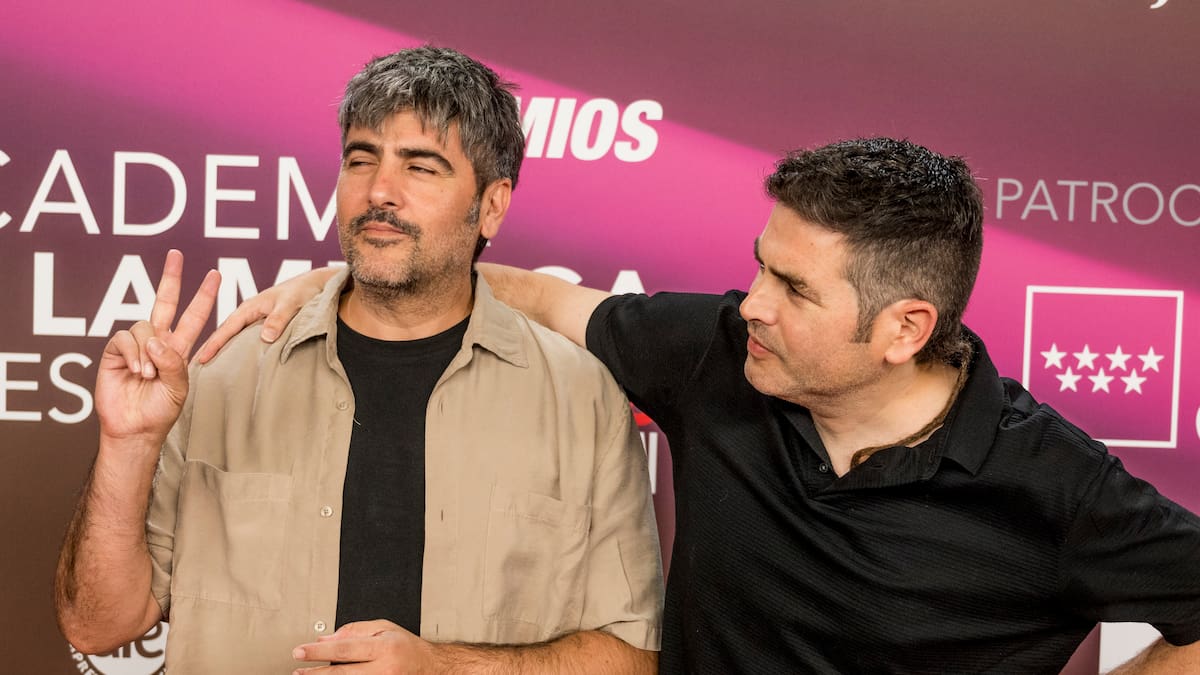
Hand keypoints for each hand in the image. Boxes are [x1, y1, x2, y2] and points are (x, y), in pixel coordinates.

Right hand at [95, 250, 219, 444]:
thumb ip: (174, 364)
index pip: (194, 316)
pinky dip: (133, 353)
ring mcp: (136, 345)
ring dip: (148, 351)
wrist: (135, 427)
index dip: (204, 296)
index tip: (214, 275)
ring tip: (149, 374)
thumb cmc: (161, 410)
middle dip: (171, 278)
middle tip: (177, 254)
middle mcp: (158, 341)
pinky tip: (137, 371)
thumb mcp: (179, 389)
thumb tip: (157, 340)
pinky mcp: (115, 351)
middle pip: (165, 302)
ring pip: (144, 326)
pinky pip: (125, 338)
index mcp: (179, 348)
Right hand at [195, 266, 336, 362]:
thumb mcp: (291, 303)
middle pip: (227, 335)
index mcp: (250, 307)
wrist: (318, 283)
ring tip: (214, 371)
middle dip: (212, 351)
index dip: (214, 344)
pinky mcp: (267, 326)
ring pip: (237, 338)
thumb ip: (279, 319)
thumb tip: (266, 338)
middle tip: (198, 371)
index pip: (227, 328)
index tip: (201, 360)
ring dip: (226, 352)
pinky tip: (240, 364)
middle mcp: (250, 314)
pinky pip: (250, 340)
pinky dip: (242, 350)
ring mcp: (258, 320)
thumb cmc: (304, 290)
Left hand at [292, 620, 438, 673]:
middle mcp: (383, 669)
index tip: (300, 651)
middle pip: (341, 673)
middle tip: (297, 670)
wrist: (431, 667)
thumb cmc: (407, 647)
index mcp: (384, 647)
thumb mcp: (384, 628)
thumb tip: (326, 639)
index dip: (318, 651)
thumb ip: (354, 631)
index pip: (344, 649)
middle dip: (315, 672)